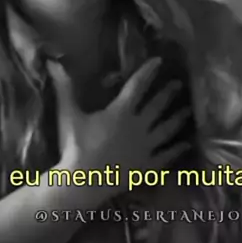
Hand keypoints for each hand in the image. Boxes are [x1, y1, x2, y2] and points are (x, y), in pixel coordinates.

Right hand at [48, 57, 189, 190]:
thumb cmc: (75, 146)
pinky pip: (166, 156)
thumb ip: (65, 87)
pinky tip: (186, 145)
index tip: (159, 61)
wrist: (84, 182)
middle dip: (168, 93)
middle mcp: (139, 126)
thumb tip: (53, 61)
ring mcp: (146, 147)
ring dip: (178, 119)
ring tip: (188, 111)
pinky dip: (176, 150)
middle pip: (157, 106)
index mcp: (122, 111)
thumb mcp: (68, 114)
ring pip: (167, 129)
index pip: (138, 86)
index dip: (148, 72)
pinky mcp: (148, 166)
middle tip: (178, 83)